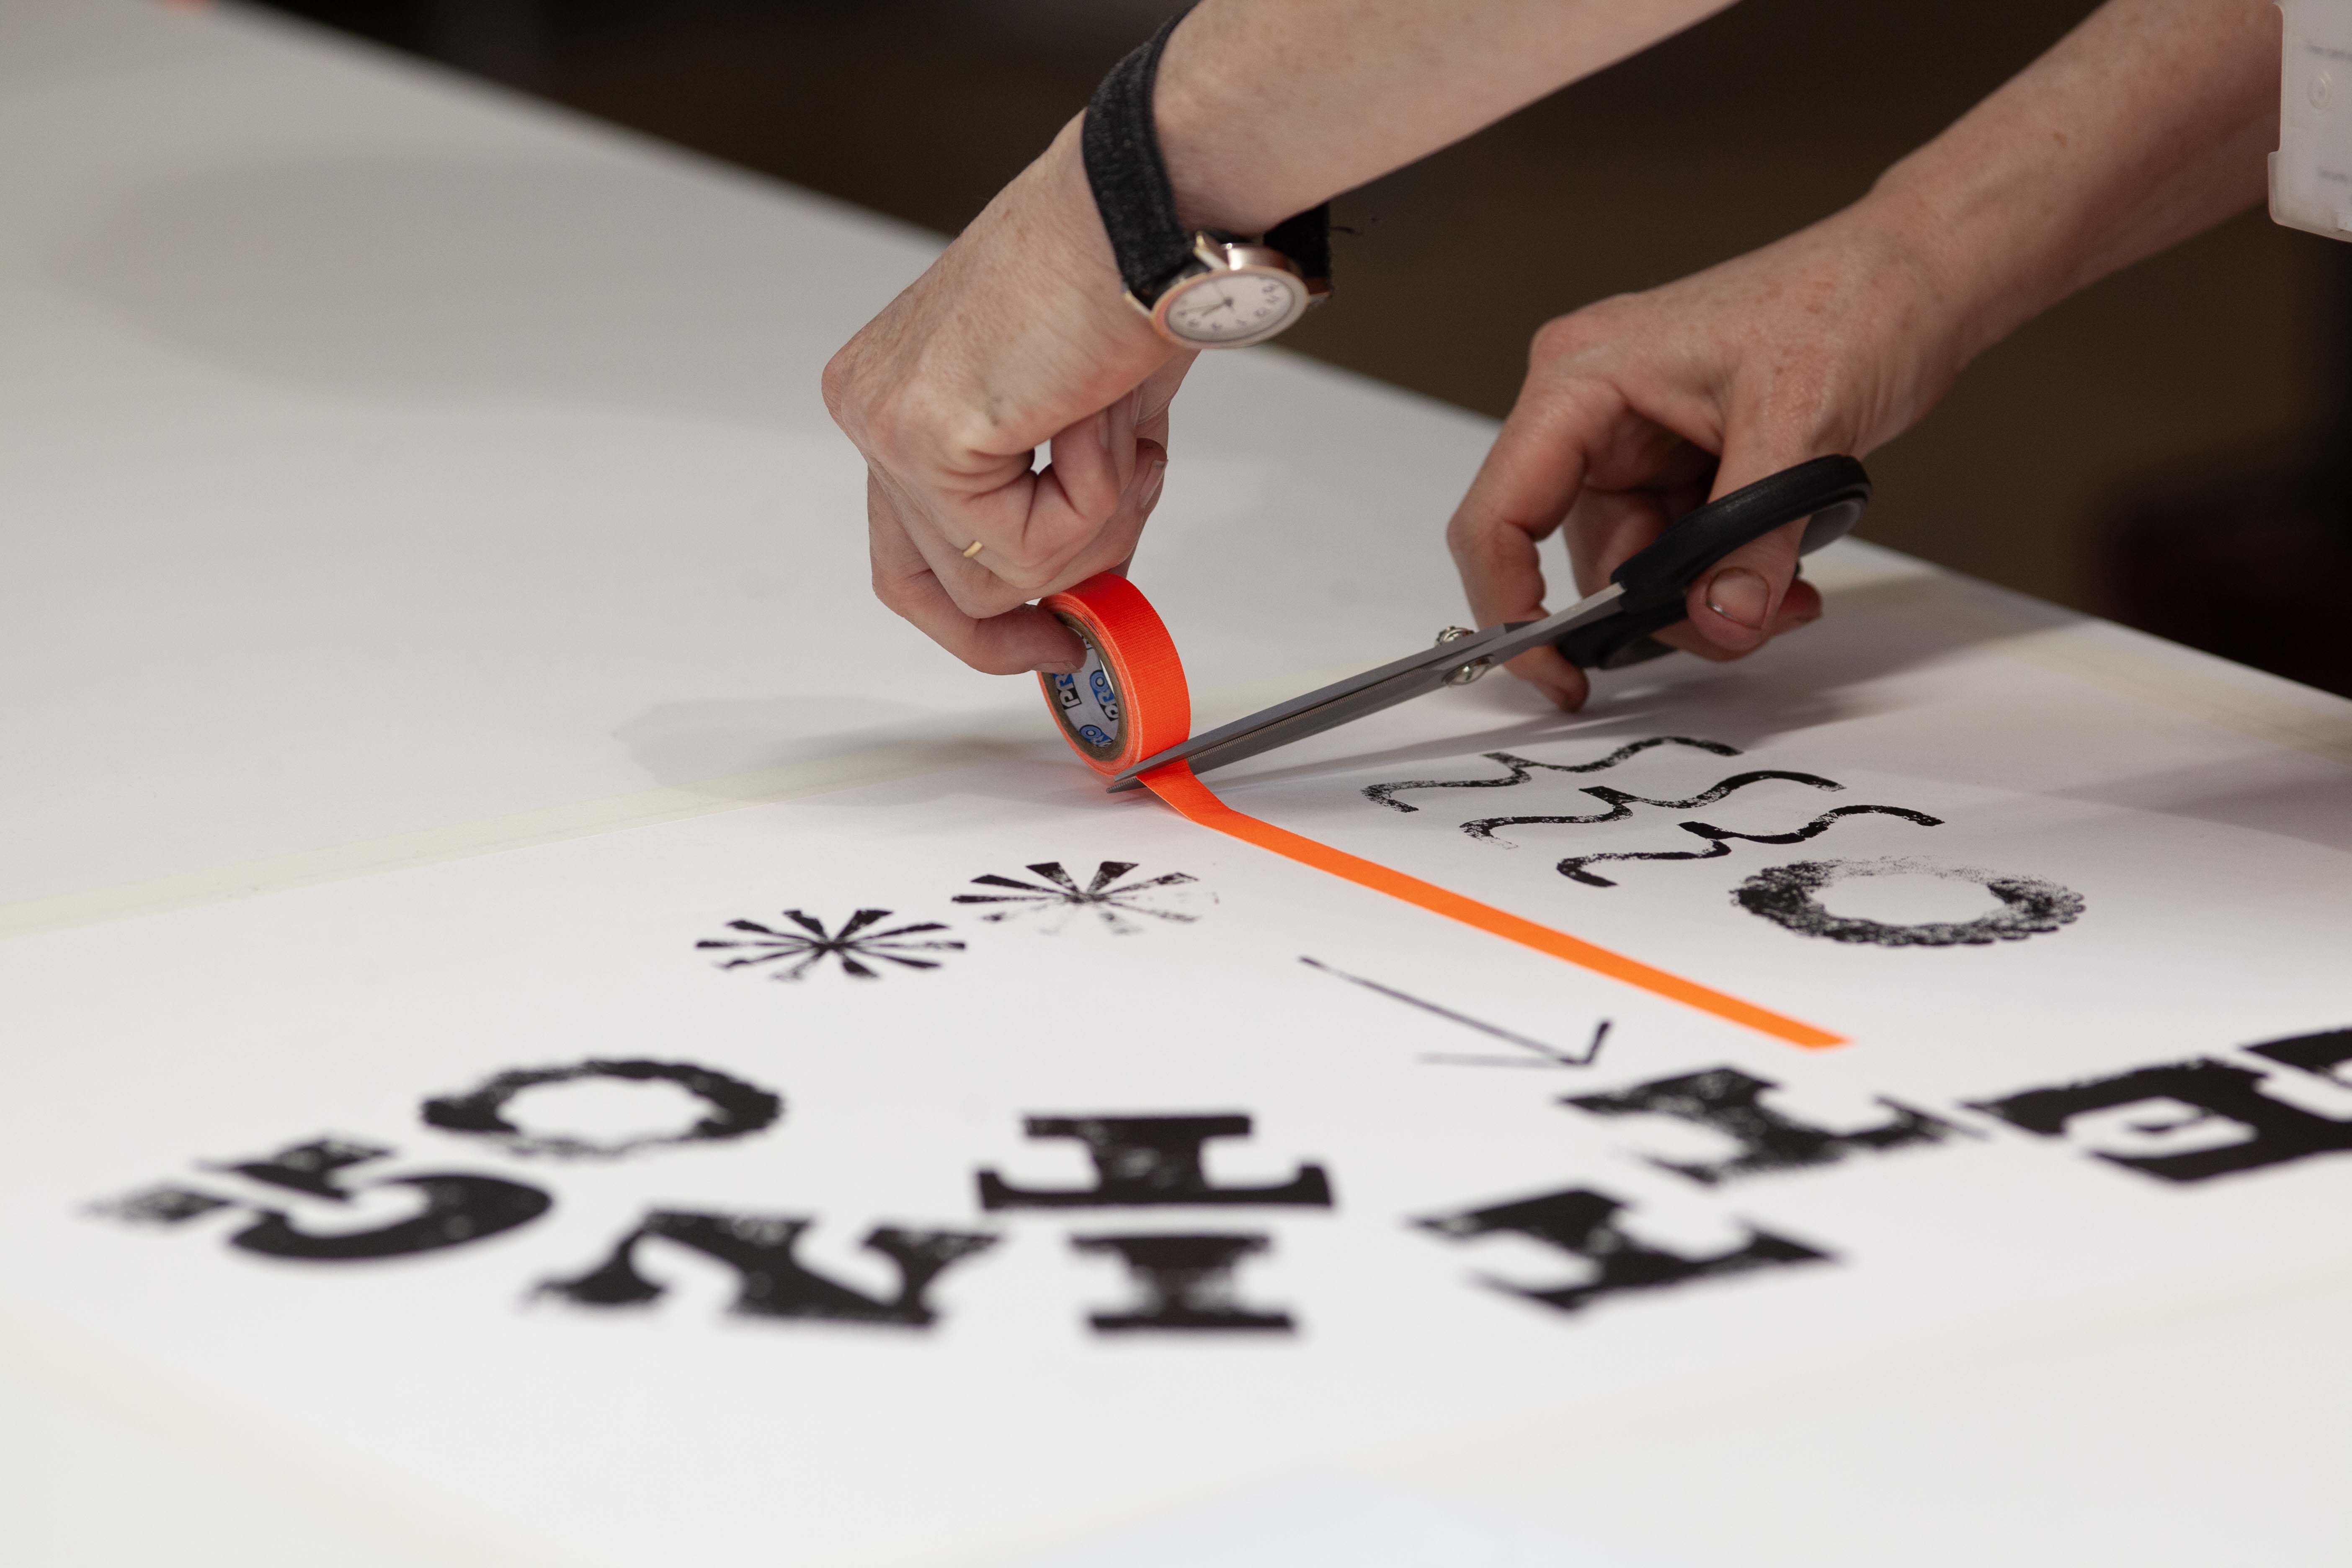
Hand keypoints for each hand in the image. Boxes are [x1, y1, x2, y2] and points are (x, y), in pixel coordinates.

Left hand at [823, 119, 1192, 675]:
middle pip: (928, 587)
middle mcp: (871, 408)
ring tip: (1120, 431)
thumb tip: (1080, 604)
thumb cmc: (1124, 279)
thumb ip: (1057, 510)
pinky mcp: (922, 435)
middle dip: (1031, 611)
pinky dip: (1097, 497)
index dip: (979, 621)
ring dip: (1092, 527)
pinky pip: (1028, 549)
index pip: (904, 554)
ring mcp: (885, 423)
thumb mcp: (1083, 427)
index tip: (1049, 644)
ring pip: (994, 581)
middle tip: (1090, 626)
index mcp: (894, 395)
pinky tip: (1101, 411)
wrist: (1148, 208)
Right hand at [1445, 204, 1967, 709]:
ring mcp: (1635, 440)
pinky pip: (1678, 551)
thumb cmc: (1849, 299)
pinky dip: (1725, 577)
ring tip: (1782, 595)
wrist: (1918, 276)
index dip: (1509, 605)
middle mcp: (1592, 411)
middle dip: (1657, 610)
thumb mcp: (1799, 425)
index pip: (1499, 514)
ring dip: (1704, 600)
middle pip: (1582, 558)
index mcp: (1581, 379)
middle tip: (1735, 627)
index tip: (1555, 672)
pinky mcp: (1678, 463)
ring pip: (1637, 567)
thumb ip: (1752, 539)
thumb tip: (1725, 620)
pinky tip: (1781, 575)